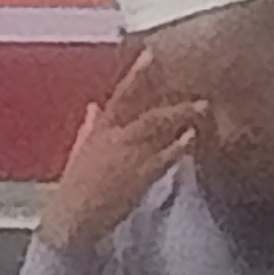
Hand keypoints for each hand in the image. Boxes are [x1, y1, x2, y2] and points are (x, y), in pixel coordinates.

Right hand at [37, 50, 203, 252]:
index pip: (119, 95)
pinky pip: (164, 155)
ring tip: (201, 106)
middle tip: (189, 80)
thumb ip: (88, 126)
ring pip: (155, 126)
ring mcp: (126, 154)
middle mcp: (112, 136)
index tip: (151, 55)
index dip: (136, 74)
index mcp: (98, 130)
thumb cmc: (75, 188)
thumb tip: (93, 107)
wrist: (72, 218)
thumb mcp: (79, 151)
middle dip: (165, 93)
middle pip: (141, 106)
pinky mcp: (138, 174)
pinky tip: (193, 138)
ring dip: (179, 114)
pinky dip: (180, 145)